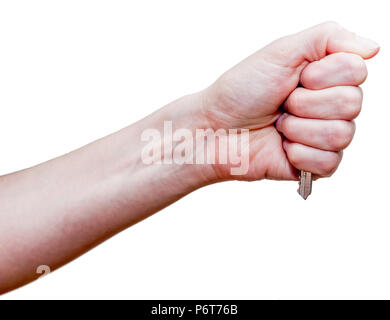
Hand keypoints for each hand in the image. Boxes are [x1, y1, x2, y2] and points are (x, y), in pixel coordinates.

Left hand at [201, 22, 378, 180]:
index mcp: (325, 77)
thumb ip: (328, 38)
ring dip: (299, 128)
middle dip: (305, 103)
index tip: (294, 79)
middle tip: (281, 104)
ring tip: (278, 126)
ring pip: (342, 135)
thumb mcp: (281, 52)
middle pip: (352, 104)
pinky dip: (299, 153)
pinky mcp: (314, 165)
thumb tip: (373, 48)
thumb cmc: (241, 90)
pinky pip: (329, 162)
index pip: (357, 71)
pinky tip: (281, 147)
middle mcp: (329, 106)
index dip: (321, 76)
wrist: (215, 128)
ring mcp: (323, 137)